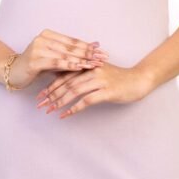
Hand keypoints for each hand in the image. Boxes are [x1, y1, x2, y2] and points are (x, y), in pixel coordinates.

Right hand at [7, 29, 108, 89]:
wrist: (13, 72)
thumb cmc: (36, 65)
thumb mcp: (54, 57)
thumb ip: (71, 53)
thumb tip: (95, 46)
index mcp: (49, 34)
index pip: (73, 41)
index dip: (88, 46)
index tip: (102, 51)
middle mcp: (43, 38)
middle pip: (71, 47)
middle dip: (89, 53)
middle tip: (103, 57)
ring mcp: (38, 48)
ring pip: (65, 55)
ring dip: (82, 60)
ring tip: (94, 64)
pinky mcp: (35, 60)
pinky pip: (56, 63)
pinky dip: (69, 65)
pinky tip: (79, 68)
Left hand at [35, 62, 151, 118]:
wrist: (138, 79)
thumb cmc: (118, 77)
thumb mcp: (99, 71)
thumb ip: (83, 73)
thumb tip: (64, 79)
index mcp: (88, 64)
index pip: (65, 74)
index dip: (51, 84)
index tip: (40, 95)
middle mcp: (91, 70)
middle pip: (67, 82)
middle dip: (51, 94)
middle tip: (40, 104)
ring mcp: (99, 79)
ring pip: (74, 90)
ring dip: (60, 101)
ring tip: (50, 110)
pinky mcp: (107, 90)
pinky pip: (87, 100)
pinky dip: (74, 108)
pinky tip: (66, 114)